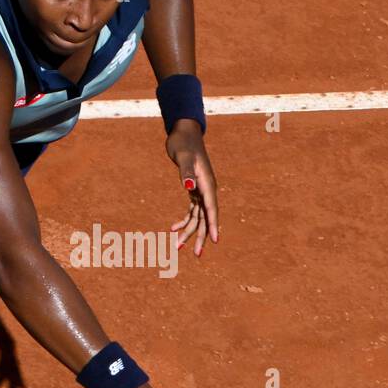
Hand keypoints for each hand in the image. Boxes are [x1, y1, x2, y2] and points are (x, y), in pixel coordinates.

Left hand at [165, 121, 218, 257]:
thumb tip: (189, 188)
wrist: (183, 132)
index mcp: (207, 184)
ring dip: (189, 232)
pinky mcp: (194, 189)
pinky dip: (184, 220)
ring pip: (198, 217)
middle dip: (201, 236)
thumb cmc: (183, 143)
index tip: (214, 241)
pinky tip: (172, 228)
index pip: (211, 209)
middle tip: (196, 254)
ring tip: (178, 247)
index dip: (213, 226)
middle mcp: (207, 189)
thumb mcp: (183, 156)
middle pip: (206, 217)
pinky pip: (192, 210)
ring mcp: (201, 190)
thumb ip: (187, 172)